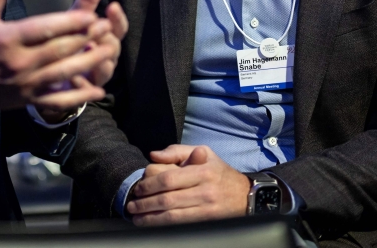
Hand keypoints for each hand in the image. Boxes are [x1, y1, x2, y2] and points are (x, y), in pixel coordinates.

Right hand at [0, 0, 116, 122]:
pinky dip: (79, 96)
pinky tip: (97, 90)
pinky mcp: (28, 100)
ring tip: (109, 50)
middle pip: (60, 49)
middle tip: (107, 27)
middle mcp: (19, 62)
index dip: (72, 22)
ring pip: (64, 73)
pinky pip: (58, 100)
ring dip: (90, 62)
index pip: (46, 28)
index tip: (92, 14)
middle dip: (87, 38)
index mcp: (8, 38)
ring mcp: (25, 83)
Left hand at [68, 0, 127, 87]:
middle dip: (106, 39)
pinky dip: (80, 82)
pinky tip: (72, 77)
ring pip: (106, 69)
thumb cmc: (68, 38)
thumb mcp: (75, 18)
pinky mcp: (85, 92)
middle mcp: (106, 56)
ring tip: (86, 52)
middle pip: (115, 48)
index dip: (117, 18)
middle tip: (94, 32)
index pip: (119, 28)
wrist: (52, 71)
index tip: (111, 6)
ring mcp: (97, 75)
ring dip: (97, 61)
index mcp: (106, 37)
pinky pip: (87, 89)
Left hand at [126, 145, 249, 225]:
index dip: (149, 184)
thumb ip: (176, 151)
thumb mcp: (203, 152)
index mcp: (201, 170)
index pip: (169, 178)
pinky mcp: (207, 221)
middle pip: (167, 198)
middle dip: (145, 203)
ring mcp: (206, 207)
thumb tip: (153, 155)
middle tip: (132, 205)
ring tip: (136, 217)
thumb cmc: (218, 171)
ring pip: (172, 215)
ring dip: (150, 218)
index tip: (138, 188)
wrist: (245, 194)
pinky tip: (151, 224)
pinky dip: (162, 225)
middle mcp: (205, 189)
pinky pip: (181, 224)